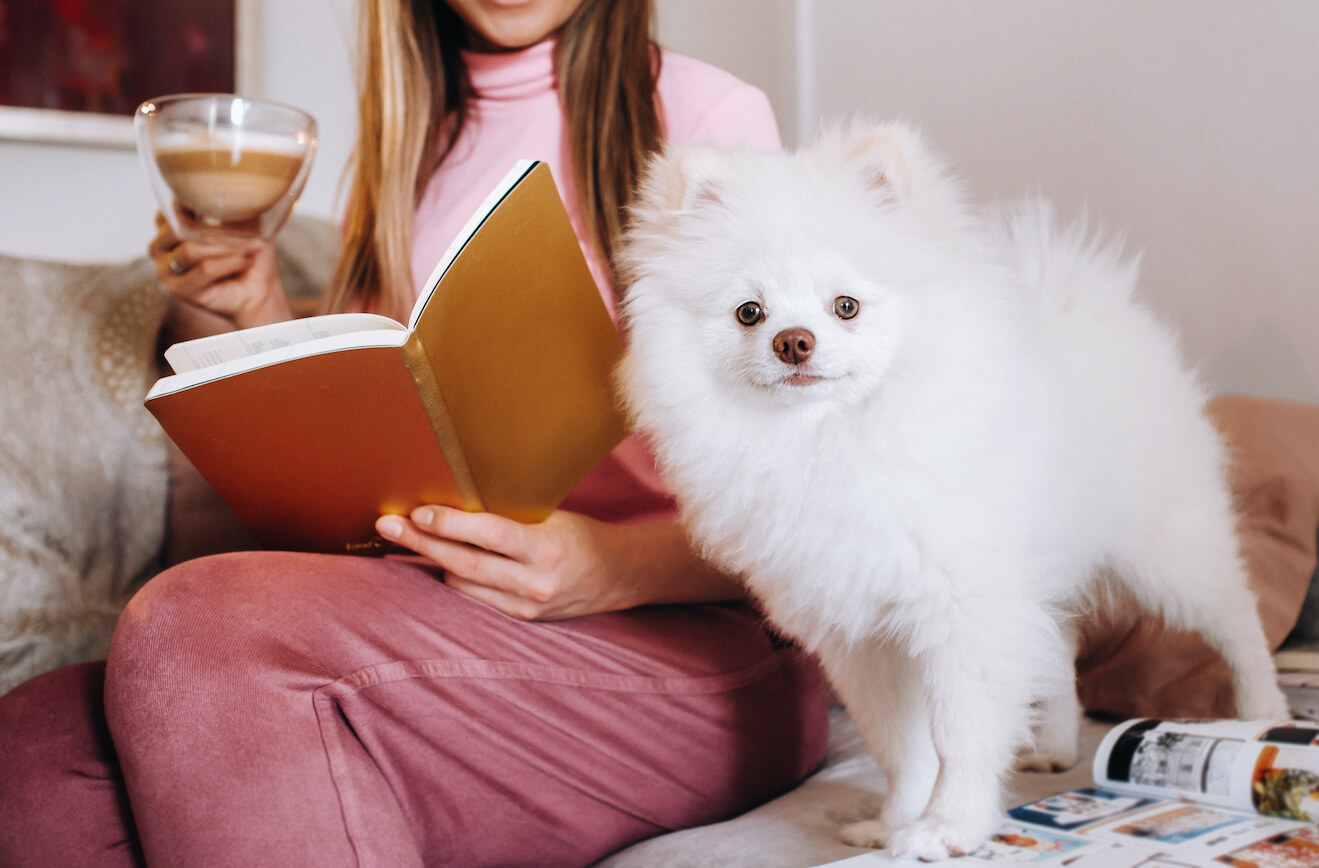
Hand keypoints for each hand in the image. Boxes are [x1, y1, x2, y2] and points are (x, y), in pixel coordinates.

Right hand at [148, 212, 291, 333]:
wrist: (259, 288)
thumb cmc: (248, 252)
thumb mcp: (243, 220)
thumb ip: (231, 202)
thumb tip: (236, 182)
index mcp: (169, 222)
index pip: (174, 204)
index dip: (201, 203)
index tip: (231, 205)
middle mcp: (160, 243)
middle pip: (180, 227)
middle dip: (220, 229)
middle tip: (251, 232)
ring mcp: (165, 267)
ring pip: (192, 249)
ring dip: (228, 247)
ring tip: (252, 247)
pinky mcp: (178, 289)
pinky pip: (204, 269)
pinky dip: (230, 263)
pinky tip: (246, 260)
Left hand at [376, 506, 636, 619]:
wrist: (619, 575)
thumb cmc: (581, 535)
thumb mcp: (552, 517)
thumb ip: (509, 517)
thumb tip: (453, 503)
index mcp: (547, 548)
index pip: (490, 535)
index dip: (450, 524)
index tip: (417, 512)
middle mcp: (535, 582)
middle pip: (464, 564)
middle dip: (421, 542)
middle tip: (387, 525)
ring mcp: (526, 606)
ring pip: (462, 584)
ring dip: (437, 559)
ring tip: (411, 536)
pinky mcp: (521, 619)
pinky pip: (474, 598)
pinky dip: (457, 577)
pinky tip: (443, 560)